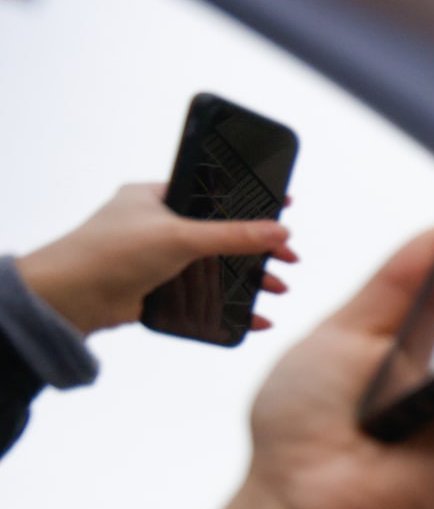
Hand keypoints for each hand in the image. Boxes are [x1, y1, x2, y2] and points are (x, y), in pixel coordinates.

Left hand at [18, 184, 294, 333]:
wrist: (71, 297)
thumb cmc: (110, 252)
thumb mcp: (180, 237)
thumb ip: (233, 235)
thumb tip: (278, 231)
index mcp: (154, 197)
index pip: (211, 193)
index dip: (248, 201)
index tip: (282, 206)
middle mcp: (156, 225)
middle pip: (220, 234)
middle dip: (256, 249)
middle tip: (288, 257)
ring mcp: (158, 259)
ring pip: (215, 267)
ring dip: (248, 279)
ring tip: (277, 287)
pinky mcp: (158, 289)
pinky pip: (204, 296)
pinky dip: (231, 307)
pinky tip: (255, 315)